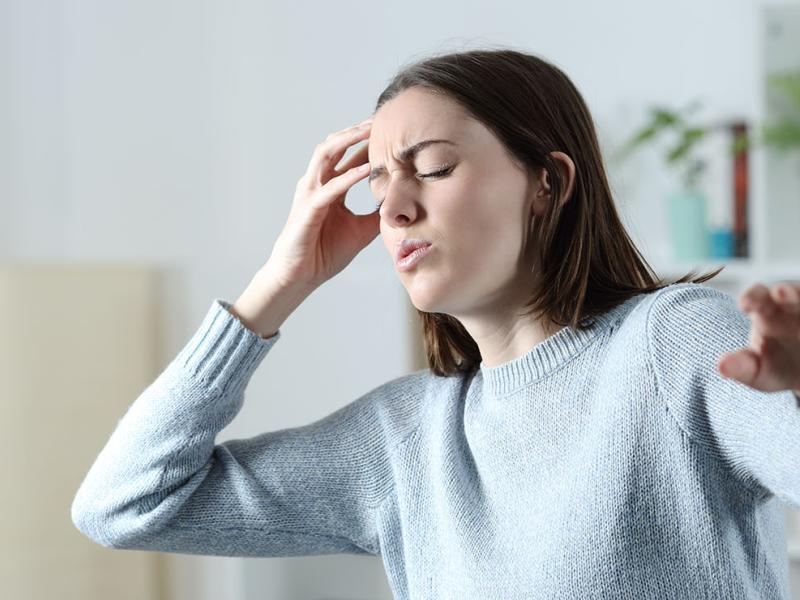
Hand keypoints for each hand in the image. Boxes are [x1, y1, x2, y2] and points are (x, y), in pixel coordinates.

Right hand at [266, 117, 378, 289]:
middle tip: (380, 119)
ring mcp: (310, 194)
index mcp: (329, 187)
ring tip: (370, 131)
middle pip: (334, 145)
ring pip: (325, 155)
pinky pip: (330, 188)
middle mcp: (317, 184)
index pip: (348, 156)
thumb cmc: (324, 253)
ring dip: (348, 141)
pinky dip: (348, 176)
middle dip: (356, 131)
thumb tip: (402, 207)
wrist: (300, 277)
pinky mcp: (307, 210)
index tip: (390, 131)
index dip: (367, 142)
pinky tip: (367, 169)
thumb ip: (377, 215)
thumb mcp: (361, 231)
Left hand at [716, 281, 799, 396]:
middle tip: (783, 294)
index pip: (757, 297)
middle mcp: (794, 304)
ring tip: (794, 310)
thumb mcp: (759, 371)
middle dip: (789, 292)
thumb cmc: (777, 366)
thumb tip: (720, 367)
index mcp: (767, 311)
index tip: (745, 305)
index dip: (752, 297)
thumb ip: (741, 367)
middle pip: (792, 292)